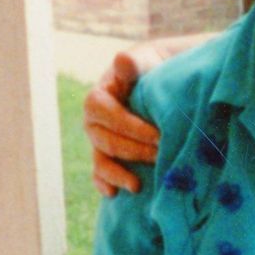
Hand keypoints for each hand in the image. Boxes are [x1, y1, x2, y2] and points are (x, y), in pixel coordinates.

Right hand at [84, 47, 164, 196]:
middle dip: (133, 151)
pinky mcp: (106, 157)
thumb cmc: (151, 70)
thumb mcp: (145, 61)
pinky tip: (114, 194)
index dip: (130, 126)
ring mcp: (98, 142)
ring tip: (137, 186)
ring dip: (118, 174)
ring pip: (101, 161)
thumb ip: (134, 63)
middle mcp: (93, 122)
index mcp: (97, 98)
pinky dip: (104, 184)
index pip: (105, 114)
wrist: (156, 82)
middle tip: (161, 155)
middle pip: (106, 141)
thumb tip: (122, 59)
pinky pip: (99, 174)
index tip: (158, 134)